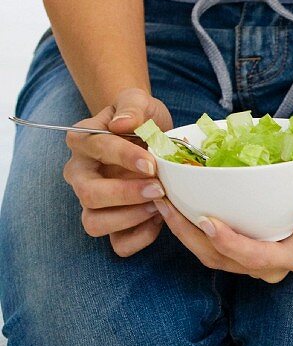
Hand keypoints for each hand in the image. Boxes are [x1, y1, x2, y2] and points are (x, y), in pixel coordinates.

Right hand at [63, 87, 173, 255]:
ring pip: (94, 223)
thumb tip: (121, 124)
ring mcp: (93, 202)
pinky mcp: (112, 223)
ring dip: (129, 218)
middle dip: (126, 194)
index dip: (125, 158)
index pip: (97, 150)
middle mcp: (80, 175)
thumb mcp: (139, 101)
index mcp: (83, 141)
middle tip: (158, 188)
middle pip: (88, 194)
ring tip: (159, 204)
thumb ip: (131, 107)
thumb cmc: (142, 118)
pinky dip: (139, 238)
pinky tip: (159, 222)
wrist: (150, 136)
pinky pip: (117, 244)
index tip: (152, 163)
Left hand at [154, 159, 292, 283]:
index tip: (208, 221)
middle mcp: (271, 264)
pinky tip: (170, 203)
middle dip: (191, 238)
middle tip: (168, 205)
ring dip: (182, 232)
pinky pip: (207, 246)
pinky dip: (187, 227)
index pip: (258, 258)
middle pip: (224, 261)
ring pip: (209, 256)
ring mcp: (252, 258)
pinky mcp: (239, 247)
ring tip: (161, 200)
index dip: (231, 244)